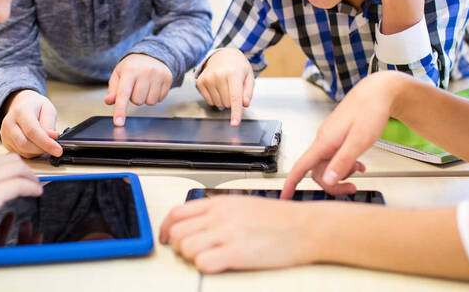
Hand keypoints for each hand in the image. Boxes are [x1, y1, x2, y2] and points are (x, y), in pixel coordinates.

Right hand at [0, 90, 61, 157]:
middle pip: (25, 144)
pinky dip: (32, 153)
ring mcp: (5, 134)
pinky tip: (38, 145)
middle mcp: (9, 123)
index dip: (46, 143)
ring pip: (22, 151)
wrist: (22, 104)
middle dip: (42, 149)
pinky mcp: (5, 142)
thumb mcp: (48, 108)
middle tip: (55, 147)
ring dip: (38, 152)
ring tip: (47, 143)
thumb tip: (52, 137)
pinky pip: (20, 153)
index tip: (58, 150)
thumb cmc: (36, 106)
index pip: (32, 131)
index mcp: (20, 111)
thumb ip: (49, 122)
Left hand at [105, 54, 172, 125]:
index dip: (120, 110)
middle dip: (135, 98)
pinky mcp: (168, 78)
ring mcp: (158, 75)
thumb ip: (113, 89)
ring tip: (145, 86)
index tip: (119, 122)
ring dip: (145, 98)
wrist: (151, 54)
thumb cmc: (132, 66)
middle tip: (135, 87)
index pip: (123, 94)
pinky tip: (153, 86)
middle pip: (137, 101)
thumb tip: (109, 101)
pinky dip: (155, 96)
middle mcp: (145, 72)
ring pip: (150, 102)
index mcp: (130, 70)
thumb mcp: (119, 74)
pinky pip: (160, 99)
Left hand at [160, 195, 320, 272]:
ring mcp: (227, 233)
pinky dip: (204, 266)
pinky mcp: (236, 253)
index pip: (177, 212)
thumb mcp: (241, 204)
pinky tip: (217, 263)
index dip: (165, 228)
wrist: (303, 227)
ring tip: (205, 257)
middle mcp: (219, 216)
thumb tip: (196, 222)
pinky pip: (202, 262)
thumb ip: (217, 211)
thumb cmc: (277, 218)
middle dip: (177, 245)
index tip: (166, 237)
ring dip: (190, 256)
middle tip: (189, 251)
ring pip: (184, 247)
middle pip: (176, 231)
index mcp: (219, 203)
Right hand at [196, 48, 254, 125]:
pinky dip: (215, 99)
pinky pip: (209, 101)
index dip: (236, 112)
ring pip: (218, 104)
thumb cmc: (237, 66)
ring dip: (223, 100)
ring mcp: (207, 78)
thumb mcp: (248, 76)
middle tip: (233, 89)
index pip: (235, 97)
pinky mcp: (200, 82)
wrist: (222, 55)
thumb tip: (244, 104)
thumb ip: (248, 91)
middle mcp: (218, 75)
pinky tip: (217, 88)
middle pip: (227, 103)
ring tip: (225, 87)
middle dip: (232, 101)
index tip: (234, 123)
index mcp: (233, 73)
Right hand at [281, 71, 408, 198]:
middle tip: (353, 188)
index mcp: (325, 141)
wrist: (377, 91)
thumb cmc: (369, 111)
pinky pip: (335, 156)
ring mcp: (330, 137)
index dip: (291, 183)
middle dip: (332, 183)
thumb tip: (329, 180)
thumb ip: (343, 161)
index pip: (301, 165)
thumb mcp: (359, 140)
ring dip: (342, 172)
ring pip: (328, 164)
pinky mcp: (337, 136)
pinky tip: (359, 163)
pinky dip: (346, 164)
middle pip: (317, 170)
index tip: (284, 197)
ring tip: (360, 170)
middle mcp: (324, 139)